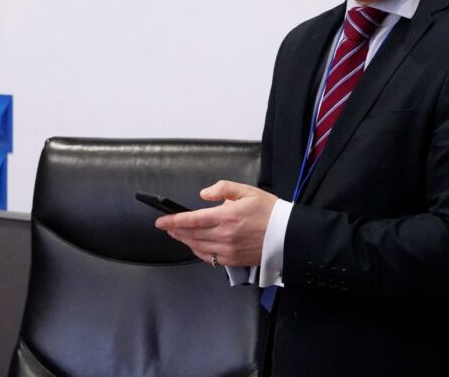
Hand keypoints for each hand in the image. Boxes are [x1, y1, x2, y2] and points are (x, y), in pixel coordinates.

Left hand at [155, 180, 276, 267]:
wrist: (287, 235)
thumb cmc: (268, 210)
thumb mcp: (247, 191)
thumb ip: (223, 189)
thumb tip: (203, 194)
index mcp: (226, 216)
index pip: (192, 220)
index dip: (173, 221)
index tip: (161, 221)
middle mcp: (224, 235)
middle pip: (191, 234)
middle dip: (176, 230)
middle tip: (167, 226)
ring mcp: (228, 250)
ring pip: (197, 247)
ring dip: (184, 240)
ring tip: (177, 234)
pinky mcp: (233, 261)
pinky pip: (209, 258)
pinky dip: (197, 251)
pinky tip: (194, 245)